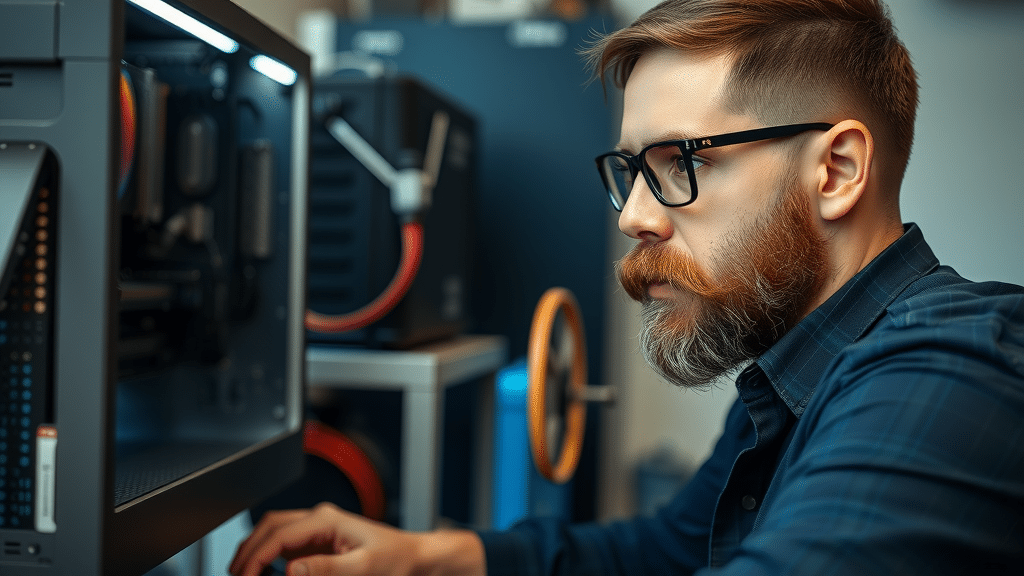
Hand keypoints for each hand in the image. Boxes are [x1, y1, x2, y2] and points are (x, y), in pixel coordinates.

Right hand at [229, 502, 485, 575]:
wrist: (415, 557)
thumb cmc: (396, 559)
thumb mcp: (364, 567)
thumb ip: (327, 569)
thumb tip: (290, 570)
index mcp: (326, 519)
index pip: (277, 534)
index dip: (255, 557)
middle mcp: (319, 519)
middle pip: (269, 526)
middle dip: (247, 549)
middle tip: (236, 574)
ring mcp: (318, 528)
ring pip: (274, 531)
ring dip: (255, 549)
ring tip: (242, 571)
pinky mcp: (320, 541)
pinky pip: (286, 543)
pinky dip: (269, 554)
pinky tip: (264, 570)